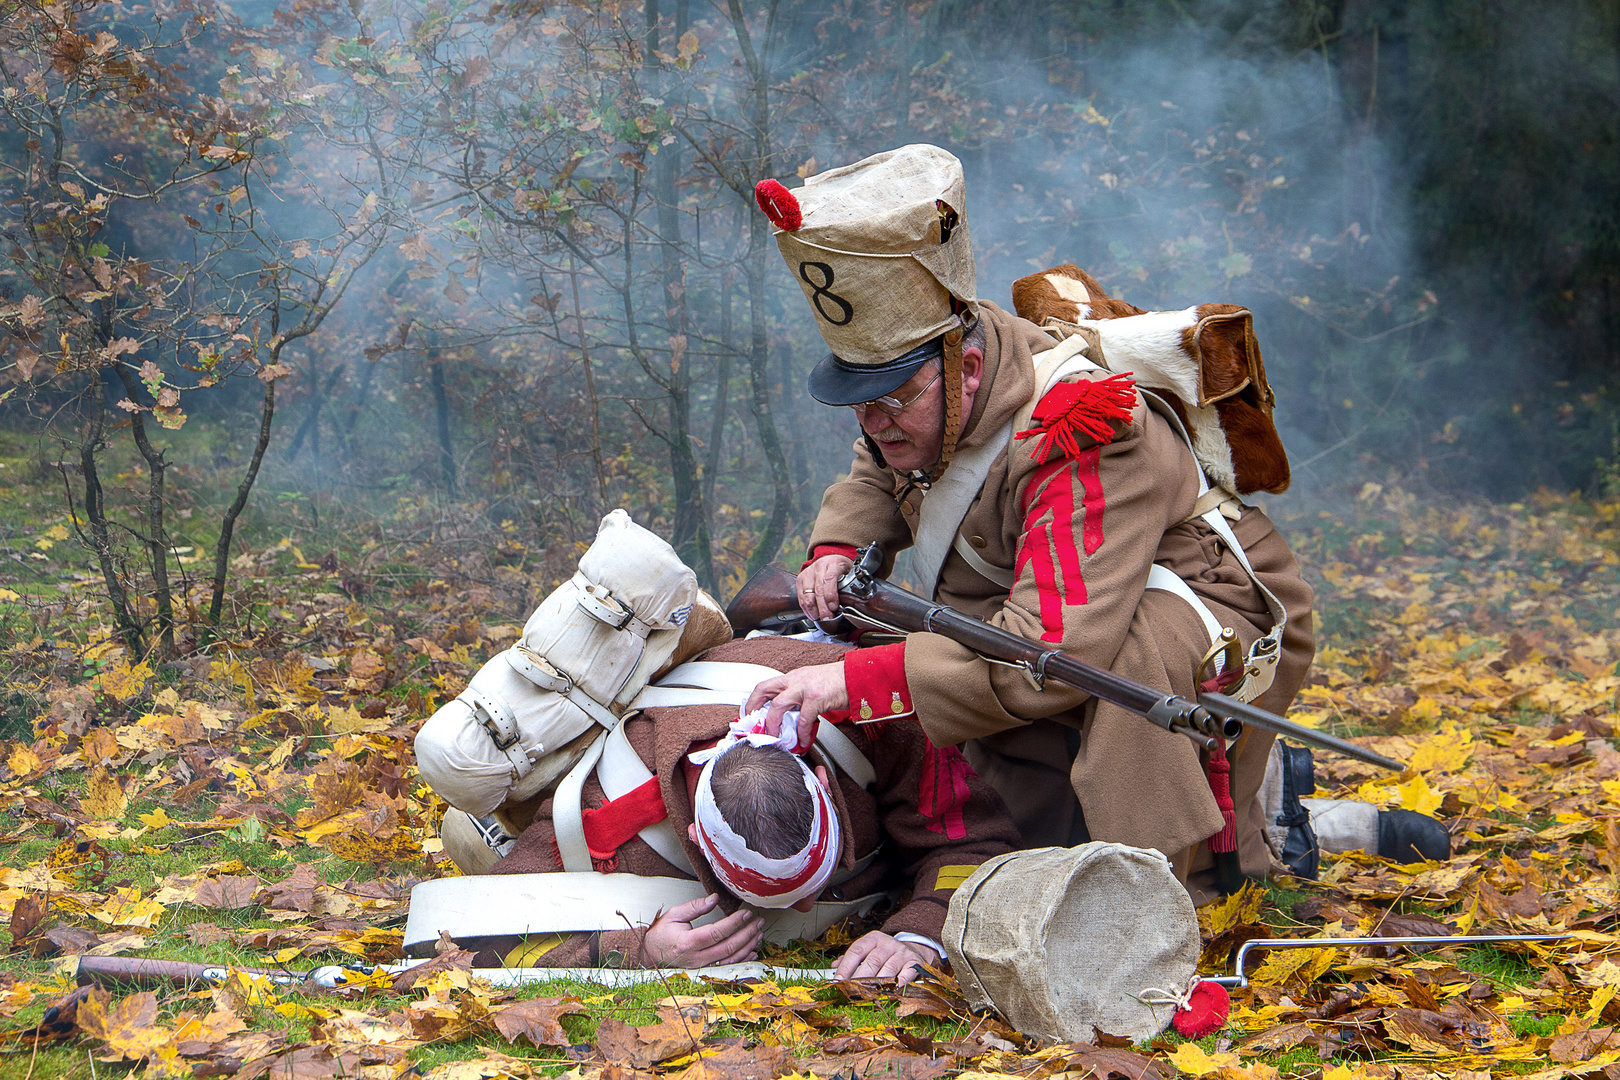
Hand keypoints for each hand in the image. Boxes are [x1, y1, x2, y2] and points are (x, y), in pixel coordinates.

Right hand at [639, 894, 762, 968]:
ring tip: (758, 933)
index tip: (746, 913)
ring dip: (748, 946)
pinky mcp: (705, 971)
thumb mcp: (674, 915)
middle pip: (728, 946)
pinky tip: (752, 952)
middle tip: (758, 922)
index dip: (734, 923)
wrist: (650, 954)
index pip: (716, 933)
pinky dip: (742, 960)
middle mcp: (696, 958)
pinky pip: (727, 967)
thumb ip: (695, 907)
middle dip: (747, 933)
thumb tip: (715, 898)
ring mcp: (701, 967)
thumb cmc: (661, 934)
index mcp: (688, 942)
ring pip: (730, 958)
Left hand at [743, 662, 847, 749]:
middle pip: (764, 690)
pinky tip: (803, 740)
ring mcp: (805, 687)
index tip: (749, 714)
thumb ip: (799, 697)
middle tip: (754, 725)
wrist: (858, 676)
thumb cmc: (838, 682)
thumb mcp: (813, 684)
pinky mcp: (817, 698)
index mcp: (793, 677)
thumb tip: (790, 716)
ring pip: (778, 705)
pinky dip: (801, 733)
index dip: (753, 700)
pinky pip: (803, 719)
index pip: (765, 685)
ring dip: (773, 724)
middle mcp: (796, 679)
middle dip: (754, 709)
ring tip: (775, 737)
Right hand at [797, 554, 853, 620]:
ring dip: (813, 610)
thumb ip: (849, 585)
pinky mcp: (800, 579)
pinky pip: (801, 597)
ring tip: (820, 618)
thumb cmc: (841, 567)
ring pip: (807, 595)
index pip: (829, 579)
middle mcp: (819, 567)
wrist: (830, 557)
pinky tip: (812, 615)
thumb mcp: (849, 571)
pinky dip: (806, 608)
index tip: (834, 607)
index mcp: (833, 564)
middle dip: (822, 608)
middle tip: (827, 618)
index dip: (831, 595)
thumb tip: (847, 605)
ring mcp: (808, 573)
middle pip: (818, 590)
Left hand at [834, 931, 937, 983]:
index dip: (846, 966)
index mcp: (873, 939)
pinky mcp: (914, 963)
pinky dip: (899, 984)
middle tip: (852, 991)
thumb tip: (834, 967)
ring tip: (868, 995)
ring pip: (888, 969)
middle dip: (860, 978)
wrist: (913, 950)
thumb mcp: (869, 950)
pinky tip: (891, 992)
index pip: (857, 951)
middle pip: (872, 961)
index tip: (837, 981)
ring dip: (878, 984)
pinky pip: (906, 974)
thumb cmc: (885, 954)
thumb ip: (852, 958)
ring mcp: (902, 952)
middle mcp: (888, 943)